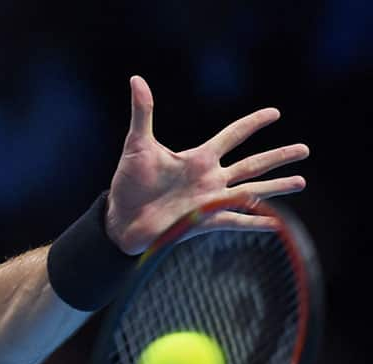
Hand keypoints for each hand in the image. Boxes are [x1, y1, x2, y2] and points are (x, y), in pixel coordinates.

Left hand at [105, 75, 309, 254]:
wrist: (120, 218)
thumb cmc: (128, 183)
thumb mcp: (137, 145)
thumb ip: (143, 113)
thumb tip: (136, 80)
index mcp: (197, 158)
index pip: (232, 135)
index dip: (252, 123)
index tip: (275, 113)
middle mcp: (209, 178)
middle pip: (252, 164)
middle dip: (278, 156)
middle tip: (305, 150)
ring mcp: (209, 201)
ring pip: (251, 191)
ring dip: (276, 187)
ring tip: (301, 182)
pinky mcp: (203, 222)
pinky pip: (234, 221)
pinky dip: (254, 222)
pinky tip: (275, 224)